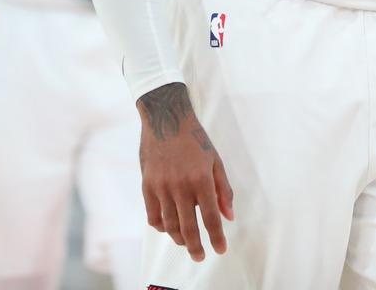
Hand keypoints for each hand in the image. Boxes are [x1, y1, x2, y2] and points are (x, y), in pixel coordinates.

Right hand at [137, 83, 233, 261]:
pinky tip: (169, 227)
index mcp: (201, 179)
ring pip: (169, 226)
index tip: (220, 250)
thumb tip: (229, 217)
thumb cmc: (195, 139)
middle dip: (196, 247)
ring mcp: (161, 187)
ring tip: (187, 242)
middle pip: (188, 228)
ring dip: (179, 239)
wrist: (166, 118)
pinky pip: (153, 216)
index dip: (216, 238)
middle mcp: (180, 186)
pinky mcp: (147, 185)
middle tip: (201, 257)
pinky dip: (161, 227)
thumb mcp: (215, 161)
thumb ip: (223, 190)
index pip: (210, 218)